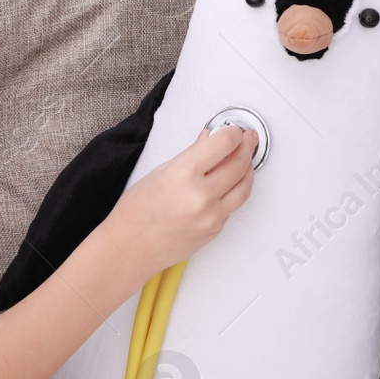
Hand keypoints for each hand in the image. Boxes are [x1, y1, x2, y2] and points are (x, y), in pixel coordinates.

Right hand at [103, 125, 256, 275]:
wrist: (131, 248)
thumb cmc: (136, 212)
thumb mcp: (160, 172)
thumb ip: (190, 155)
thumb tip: (209, 140)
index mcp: (184, 174)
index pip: (223, 144)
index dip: (233, 133)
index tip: (234, 130)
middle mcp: (201, 196)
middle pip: (239, 164)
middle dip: (246, 147)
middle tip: (247, 140)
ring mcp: (211, 216)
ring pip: (244, 187)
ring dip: (248, 170)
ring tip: (245, 160)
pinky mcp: (215, 230)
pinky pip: (233, 205)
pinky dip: (235, 190)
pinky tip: (229, 182)